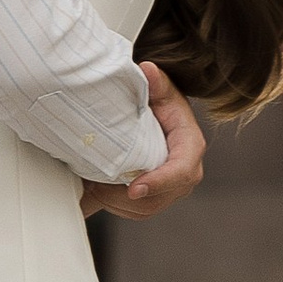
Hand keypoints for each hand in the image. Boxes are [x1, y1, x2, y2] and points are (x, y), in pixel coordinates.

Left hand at [83, 61, 205, 221]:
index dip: (160, 182)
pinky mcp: (154, 198)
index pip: (182, 170)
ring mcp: (169, 188)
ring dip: (116, 201)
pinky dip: (113, 204)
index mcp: (189, 144)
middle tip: (96, 183)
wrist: (152, 117)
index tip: (134, 188)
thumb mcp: (157, 89)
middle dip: (126, 196)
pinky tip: (98, 187)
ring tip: (93, 182)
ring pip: (144, 208)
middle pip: (159, 197)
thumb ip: (155, 82)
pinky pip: (134, 211)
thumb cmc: (158, 103)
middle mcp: (184, 171)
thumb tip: (148, 70)